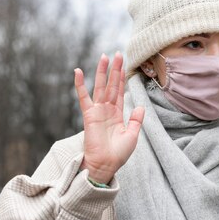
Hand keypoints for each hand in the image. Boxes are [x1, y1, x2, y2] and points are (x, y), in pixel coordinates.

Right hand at [74, 52, 144, 183]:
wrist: (106, 165)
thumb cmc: (118, 154)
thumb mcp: (132, 135)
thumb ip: (136, 120)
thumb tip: (139, 106)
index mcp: (117, 114)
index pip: (120, 91)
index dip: (122, 78)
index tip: (124, 64)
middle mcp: (107, 110)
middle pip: (112, 85)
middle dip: (115, 69)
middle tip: (117, 53)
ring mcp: (98, 111)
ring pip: (101, 87)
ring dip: (102, 72)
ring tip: (104, 56)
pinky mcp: (89, 115)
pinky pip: (83, 97)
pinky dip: (80, 84)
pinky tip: (78, 71)